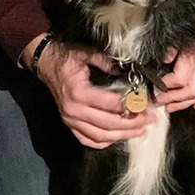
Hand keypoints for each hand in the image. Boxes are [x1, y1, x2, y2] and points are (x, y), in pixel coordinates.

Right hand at [35, 41, 149, 148]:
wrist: (45, 62)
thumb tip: (127, 70)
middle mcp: (74, 110)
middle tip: (149, 122)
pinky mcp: (68, 123)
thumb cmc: (66, 56)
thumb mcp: (86, 53)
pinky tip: (117, 138)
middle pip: (108, 125)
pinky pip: (86, 139)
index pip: (111, 105)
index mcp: (79, 92)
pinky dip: (103, 142)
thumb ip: (106, 62)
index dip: (131, 107)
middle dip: (131, 125)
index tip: (147, 107)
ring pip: (99, 136)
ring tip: (139, 132)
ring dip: (121, 136)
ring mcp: (70, 119)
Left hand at [155, 0, 194, 112]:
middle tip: (160, 102)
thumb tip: (164, 59)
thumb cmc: (189, 15)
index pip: (181, 78)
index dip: (166, 87)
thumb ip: (169, 45)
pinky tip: (194, 104)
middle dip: (174, 99)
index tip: (155, 90)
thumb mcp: (174, 27)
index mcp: (194, 52)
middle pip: (192, 89)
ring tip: (171, 106)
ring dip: (185, 102)